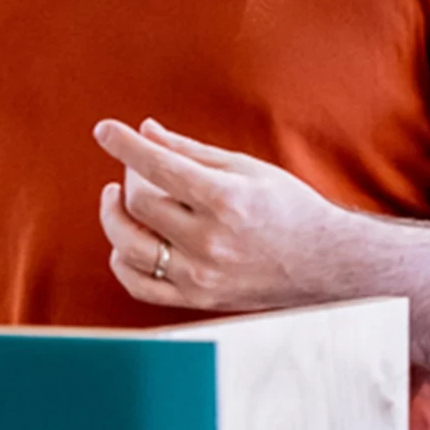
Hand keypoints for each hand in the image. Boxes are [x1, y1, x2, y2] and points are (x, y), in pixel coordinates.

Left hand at [94, 116, 335, 311]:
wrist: (325, 263)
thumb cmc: (288, 207)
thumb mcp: (246, 168)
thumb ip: (190, 151)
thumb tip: (146, 131)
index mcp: (226, 200)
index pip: (157, 167)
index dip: (124, 145)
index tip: (104, 130)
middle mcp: (210, 240)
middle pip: (139, 203)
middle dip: (128, 177)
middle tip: (135, 167)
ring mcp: (201, 275)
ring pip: (128, 246)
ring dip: (113, 217)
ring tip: (117, 199)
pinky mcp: (197, 299)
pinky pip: (140, 285)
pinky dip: (122, 262)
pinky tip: (125, 242)